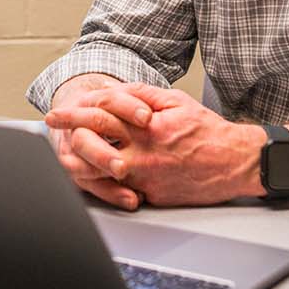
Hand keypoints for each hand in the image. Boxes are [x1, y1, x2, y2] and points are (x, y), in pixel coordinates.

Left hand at [51, 85, 263, 205]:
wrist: (236, 163)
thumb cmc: (207, 132)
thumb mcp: (175, 101)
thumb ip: (140, 95)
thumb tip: (113, 91)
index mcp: (146, 128)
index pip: (99, 117)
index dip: (72, 115)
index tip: (55, 116)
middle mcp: (142, 155)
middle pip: (91, 147)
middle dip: (66, 139)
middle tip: (52, 136)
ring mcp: (145, 179)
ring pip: (99, 173)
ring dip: (78, 164)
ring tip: (64, 157)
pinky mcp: (151, 197)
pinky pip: (120, 191)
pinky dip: (103, 183)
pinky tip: (93, 177)